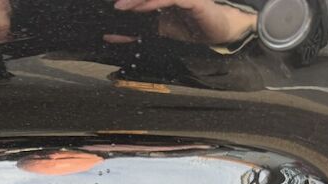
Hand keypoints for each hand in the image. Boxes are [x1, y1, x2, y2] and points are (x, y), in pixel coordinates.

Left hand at [106, 0, 256, 45]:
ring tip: (122, 6)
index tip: (111, 6)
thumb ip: (134, 33)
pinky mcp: (193, 0)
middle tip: (114, 5)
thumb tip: (109, 36)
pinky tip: (142, 8)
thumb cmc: (189, 26)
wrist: (217, 30)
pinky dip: (155, 2)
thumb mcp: (157, 31)